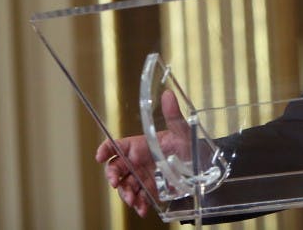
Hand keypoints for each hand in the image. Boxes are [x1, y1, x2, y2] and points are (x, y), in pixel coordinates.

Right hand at [94, 89, 190, 217]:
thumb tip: (168, 94)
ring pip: (125, 186)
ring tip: (134, 200)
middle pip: (116, 168)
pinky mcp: (151, 190)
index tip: (100, 157)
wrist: (202, 165)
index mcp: (141, 145)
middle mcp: (138, 161)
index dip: (105, 149)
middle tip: (117, 184)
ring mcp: (143, 176)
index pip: (117, 146)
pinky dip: (139, 204)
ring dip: (126, 194)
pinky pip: (140, 198)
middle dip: (113, 177)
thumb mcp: (183, 131)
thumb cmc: (190, 143)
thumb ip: (173, 115)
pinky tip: (143, 208)